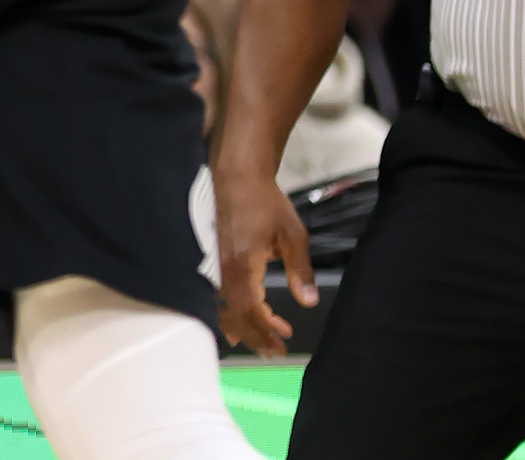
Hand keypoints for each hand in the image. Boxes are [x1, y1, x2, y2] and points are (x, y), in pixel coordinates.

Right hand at [216, 157, 315, 353]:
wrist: (238, 174)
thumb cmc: (267, 203)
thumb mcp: (292, 234)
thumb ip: (300, 269)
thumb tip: (309, 302)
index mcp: (243, 265)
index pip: (251, 310)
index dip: (267, 329)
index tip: (285, 340)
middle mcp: (224, 269)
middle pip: (236, 314)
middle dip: (256, 335)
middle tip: (277, 350)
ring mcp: (216, 263)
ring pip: (225, 305)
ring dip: (244, 326)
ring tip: (262, 341)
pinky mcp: (215, 257)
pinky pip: (220, 293)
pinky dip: (230, 311)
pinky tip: (236, 320)